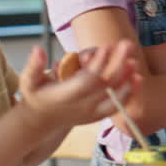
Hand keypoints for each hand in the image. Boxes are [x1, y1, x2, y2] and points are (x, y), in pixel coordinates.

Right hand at [18, 40, 139, 128]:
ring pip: (114, 96)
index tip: (105, 47)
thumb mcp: (28, 81)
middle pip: (105, 84)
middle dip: (117, 64)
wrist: (42, 121)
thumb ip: (33, 66)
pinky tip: (138, 78)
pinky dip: (129, 93)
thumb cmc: (36, 96)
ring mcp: (92, 112)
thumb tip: (38, 49)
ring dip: (127, 78)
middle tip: (126, 44)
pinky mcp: (99, 115)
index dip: (98, 64)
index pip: (87, 80)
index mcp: (65, 96)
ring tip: (134, 60)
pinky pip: (118, 105)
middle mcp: (81, 105)